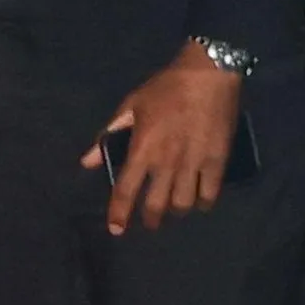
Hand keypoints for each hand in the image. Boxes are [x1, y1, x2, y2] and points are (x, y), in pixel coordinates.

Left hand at [80, 41, 241, 235]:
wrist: (207, 74)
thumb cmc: (165, 88)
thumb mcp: (131, 105)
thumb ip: (109, 134)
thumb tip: (87, 161)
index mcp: (142, 149)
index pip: (125, 190)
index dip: (119, 213)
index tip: (115, 229)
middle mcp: (166, 163)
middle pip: (156, 205)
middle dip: (151, 219)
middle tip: (150, 223)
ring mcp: (193, 164)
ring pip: (183, 204)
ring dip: (177, 211)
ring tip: (175, 209)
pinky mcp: (217, 161)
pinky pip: (210, 193)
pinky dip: (204, 203)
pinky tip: (200, 202)